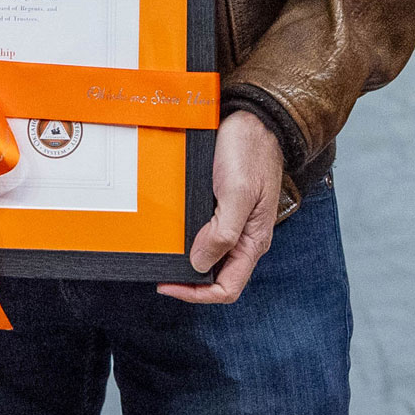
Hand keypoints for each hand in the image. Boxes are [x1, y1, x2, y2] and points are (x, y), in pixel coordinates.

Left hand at [158, 110, 283, 304]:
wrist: (254, 121)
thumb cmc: (250, 153)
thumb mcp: (237, 193)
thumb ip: (223, 232)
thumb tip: (200, 264)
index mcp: (253, 241)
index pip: (228, 287)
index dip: (197, 293)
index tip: (168, 285)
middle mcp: (244, 237)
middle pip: (218, 275)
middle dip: (189, 280)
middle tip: (160, 272)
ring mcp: (234, 222)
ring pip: (210, 255)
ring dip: (187, 259)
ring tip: (163, 254)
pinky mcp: (224, 207)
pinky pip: (206, 232)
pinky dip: (188, 237)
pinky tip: (172, 231)